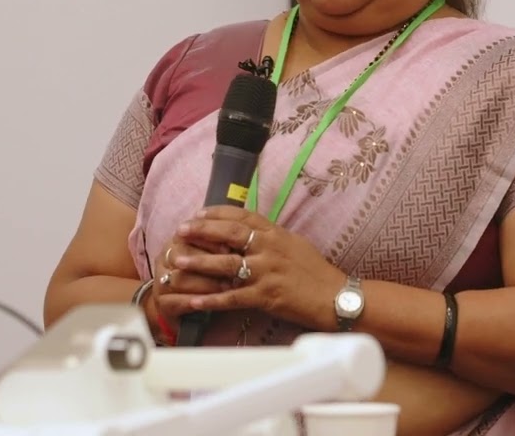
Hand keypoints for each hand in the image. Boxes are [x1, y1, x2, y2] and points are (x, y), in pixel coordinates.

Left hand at [164, 206, 347, 330]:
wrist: (336, 297)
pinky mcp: (266, 296)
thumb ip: (273, 238)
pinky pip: (233, 297)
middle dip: (202, 231)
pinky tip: (194, 300)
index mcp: (277, 234)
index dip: (218, 213)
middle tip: (181, 230)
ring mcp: (268, 272)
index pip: (243, 216)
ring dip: (200, 263)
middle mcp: (270, 249)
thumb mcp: (295, 245)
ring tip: (178, 261)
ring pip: (226, 265)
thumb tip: (252, 232)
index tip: (198, 213)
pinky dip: (212, 299)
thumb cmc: (317, 273)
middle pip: (230, 234)